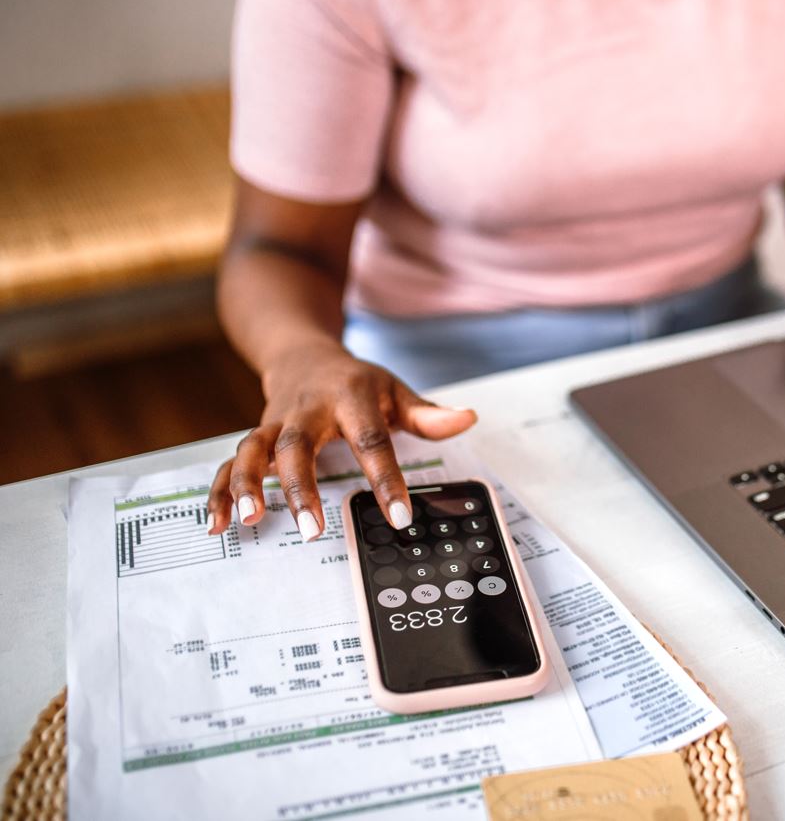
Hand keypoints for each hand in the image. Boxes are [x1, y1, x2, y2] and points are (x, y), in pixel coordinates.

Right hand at [205, 343, 476, 540]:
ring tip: (251, 520)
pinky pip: (228, 464)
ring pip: (253, 450)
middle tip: (311, 529)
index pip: (372, 440)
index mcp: (349, 398)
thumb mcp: (394, 390)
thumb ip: (427, 414)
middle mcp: (307, 410)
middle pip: (297, 445)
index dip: (386, 478)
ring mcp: (275, 424)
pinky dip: (219, 492)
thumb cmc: (355, 382)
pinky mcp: (255, 438)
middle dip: (300, 487)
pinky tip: (218, 523)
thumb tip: (467, 419)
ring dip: (247, 484)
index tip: (399, 516)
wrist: (303, 354)